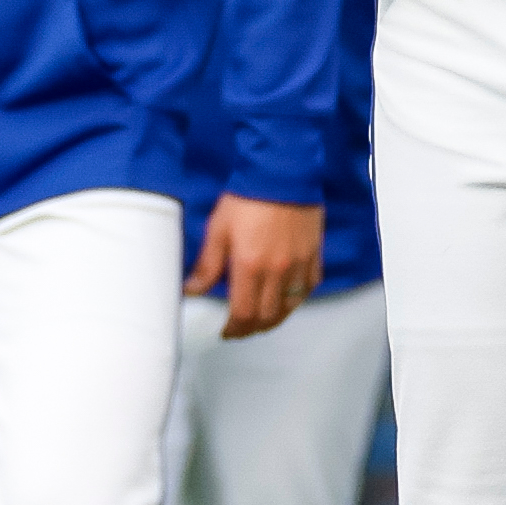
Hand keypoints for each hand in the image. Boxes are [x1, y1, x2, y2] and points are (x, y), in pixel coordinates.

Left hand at [186, 192, 326, 338]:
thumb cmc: (247, 197)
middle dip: (251, 329)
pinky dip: (296, 300)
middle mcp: (277, 270)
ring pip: (289, 307)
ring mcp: (299, 264)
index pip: (243, 313)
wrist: (281, 172)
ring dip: (274, 319)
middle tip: (241, 330)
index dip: (234, 329)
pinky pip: (308, 288)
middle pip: (267, 316)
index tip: (227, 331)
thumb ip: (207, 265)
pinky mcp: (313, 255)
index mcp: (250, 265)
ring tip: (261, 321)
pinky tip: (286, 300)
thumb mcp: (218, 229)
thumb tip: (192, 290)